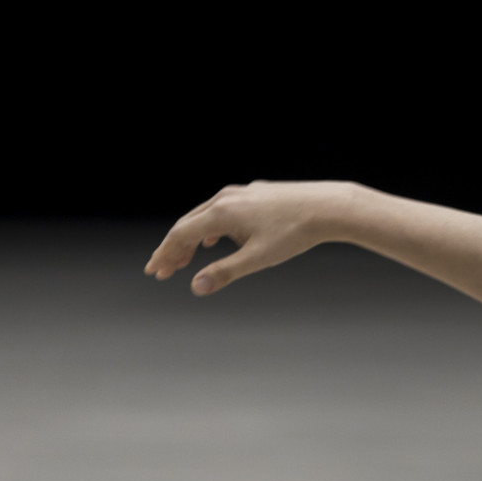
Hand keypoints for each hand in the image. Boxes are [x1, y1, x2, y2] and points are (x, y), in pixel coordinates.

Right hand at [144, 181, 357, 294]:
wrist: (327, 207)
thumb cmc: (294, 232)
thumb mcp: (257, 258)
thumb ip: (225, 272)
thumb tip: (196, 286)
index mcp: (222, 212)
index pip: (181, 234)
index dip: (165, 254)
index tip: (154, 271)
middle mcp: (226, 198)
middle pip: (188, 224)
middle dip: (174, 249)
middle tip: (164, 271)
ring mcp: (240, 194)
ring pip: (205, 217)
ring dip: (192, 239)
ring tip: (185, 260)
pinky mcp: (254, 195)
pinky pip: (222, 211)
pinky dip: (210, 228)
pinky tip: (214, 240)